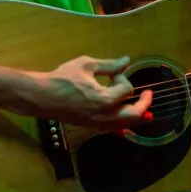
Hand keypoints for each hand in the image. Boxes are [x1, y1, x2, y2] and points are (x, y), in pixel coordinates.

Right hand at [28, 55, 151, 130]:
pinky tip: (125, 131)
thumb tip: (126, 60)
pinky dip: (120, 129)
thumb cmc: (62, 78)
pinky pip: (109, 130)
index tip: (113, 72)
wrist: (41, 96)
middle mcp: (104, 114)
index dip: (122, 78)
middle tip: (149, 94)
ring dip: (136, 117)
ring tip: (147, 114)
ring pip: (124, 124)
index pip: (126, 89)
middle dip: (144, 104)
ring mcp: (97, 122)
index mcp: (105, 98)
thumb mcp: (87, 65)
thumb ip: (109, 64)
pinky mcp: (90, 125)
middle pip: (134, 114)